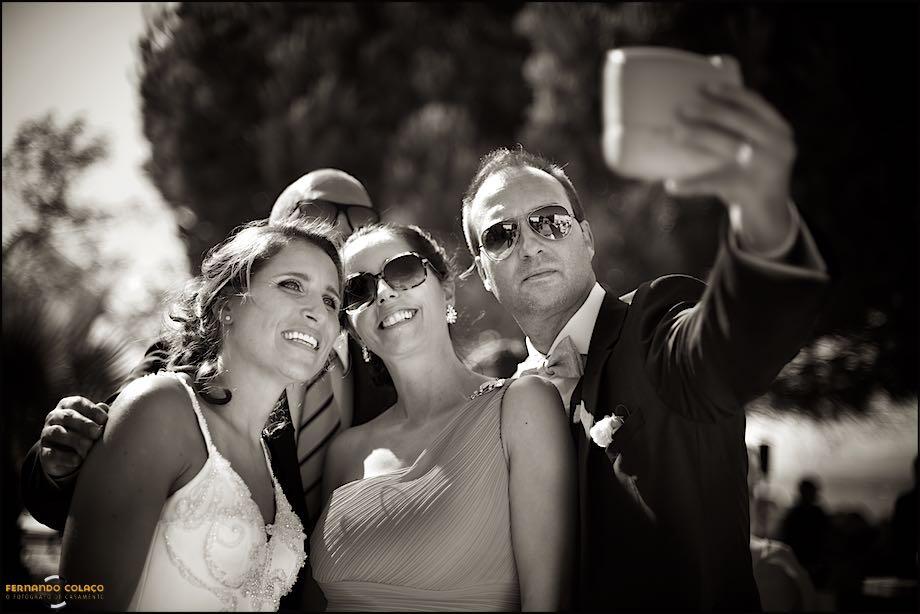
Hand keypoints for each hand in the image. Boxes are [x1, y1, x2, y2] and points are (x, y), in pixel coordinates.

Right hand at [40, 397, 108, 478]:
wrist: (65, 454)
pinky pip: (52, 453)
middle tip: (97, 433)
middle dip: (84, 424)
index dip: (92, 410)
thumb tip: (105, 408)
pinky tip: (78, 460)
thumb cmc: (85, 432)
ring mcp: (47, 434)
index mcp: (67, 406)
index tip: (104, 419)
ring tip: (88, 447)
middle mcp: (54, 417)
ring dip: (75, 440)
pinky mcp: (44, 452)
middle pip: (67, 416)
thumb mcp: (93, 421)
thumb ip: (100, 415)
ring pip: (57, 433)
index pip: (78, 403)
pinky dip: (65, 457)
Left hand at [665, 82, 795, 252]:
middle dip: (709, 112)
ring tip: (675, 134)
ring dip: (699, 137)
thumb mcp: (757, 146)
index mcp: (780, 130)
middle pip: (739, 121)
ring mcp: (766, 168)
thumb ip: (741, 129)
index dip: (730, 93)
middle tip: (682, 108)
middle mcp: (778, 146)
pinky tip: (672, 185)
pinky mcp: (750, 190)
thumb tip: (700, 105)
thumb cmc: (753, 173)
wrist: (769, 214)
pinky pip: (715, 183)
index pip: (756, 104)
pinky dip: (692, 184)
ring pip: (726, 146)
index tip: (705, 86)